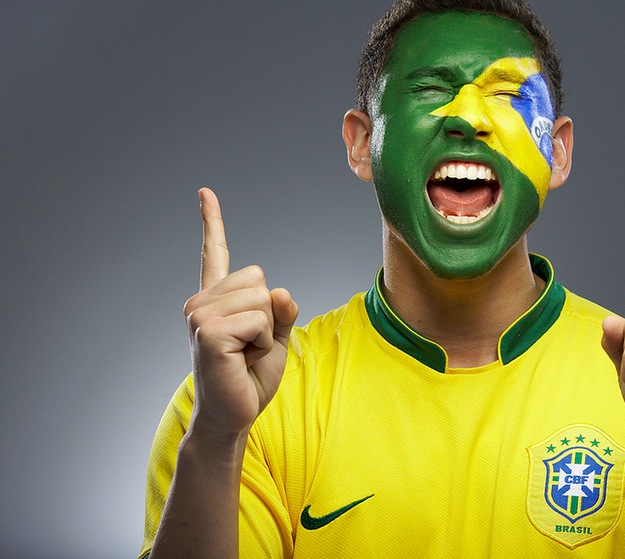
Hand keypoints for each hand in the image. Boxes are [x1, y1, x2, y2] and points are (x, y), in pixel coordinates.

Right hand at [182, 188, 297, 437]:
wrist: (234, 415)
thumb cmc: (251, 378)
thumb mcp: (277, 338)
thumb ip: (282, 311)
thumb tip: (278, 290)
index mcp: (215, 300)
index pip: (215, 254)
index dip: (212, 222)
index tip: (205, 192)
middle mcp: (201, 302)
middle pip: (260, 279)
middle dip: (269, 316)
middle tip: (250, 346)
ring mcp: (199, 315)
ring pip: (262, 299)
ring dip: (266, 332)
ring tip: (245, 354)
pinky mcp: (208, 332)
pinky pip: (259, 320)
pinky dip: (262, 342)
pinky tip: (242, 360)